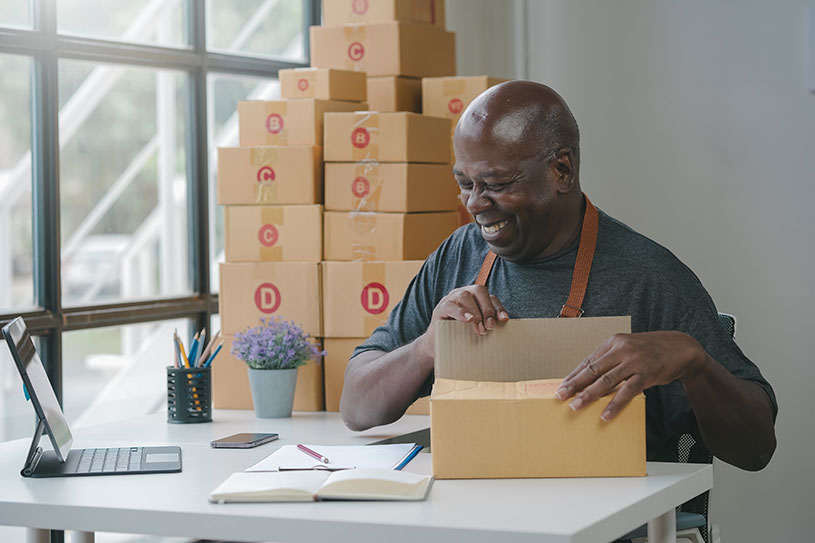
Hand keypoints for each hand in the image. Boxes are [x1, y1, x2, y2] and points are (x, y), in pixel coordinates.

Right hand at [416, 285, 509, 359]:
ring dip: (475, 312)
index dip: (498, 307)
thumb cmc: (461, 337)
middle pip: (479, 290)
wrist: (437, 347)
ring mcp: (450, 299)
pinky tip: (467, 320)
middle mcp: (463, 294)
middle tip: (490, 327)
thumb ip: (488, 325)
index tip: (504, 320)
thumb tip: (506, 327)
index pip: (490, 297)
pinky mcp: (440, 308)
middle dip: (487, 308)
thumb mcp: (477, 330)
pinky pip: (450, 306)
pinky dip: (460, 312)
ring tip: (479, 329)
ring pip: (465, 295)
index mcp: (475, 298)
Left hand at [555, 331, 708, 419]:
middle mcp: (621, 349)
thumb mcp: (629, 348)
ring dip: (589, 395)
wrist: (681, 348)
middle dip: (574, 384)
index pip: (589, 360)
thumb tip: (592, 378)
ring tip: (576, 406)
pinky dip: (614, 404)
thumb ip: (612, 359)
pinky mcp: (646, 373)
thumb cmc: (652, 350)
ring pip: (606, 380)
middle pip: (593, 369)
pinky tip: (605, 415)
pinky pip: (627, 391)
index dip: (574, 374)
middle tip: (561, 395)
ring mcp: (633, 361)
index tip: (561, 385)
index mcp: (614, 341)